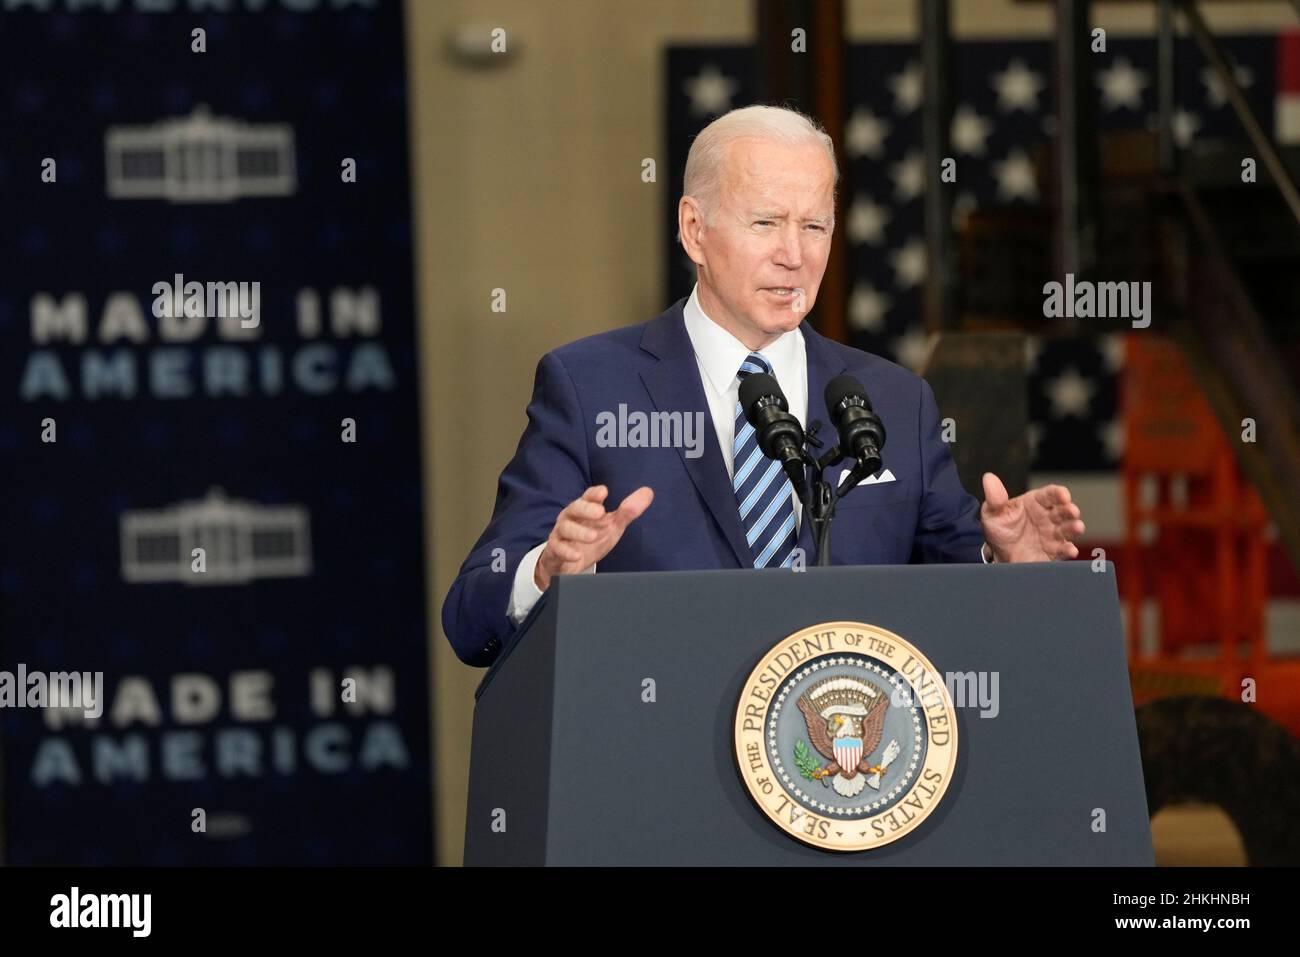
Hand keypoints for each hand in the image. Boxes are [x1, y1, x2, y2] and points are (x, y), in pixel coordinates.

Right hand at [534, 485, 653, 590]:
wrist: (569, 563)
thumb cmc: (590, 538)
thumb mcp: (611, 526)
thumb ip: (628, 511)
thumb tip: (648, 492)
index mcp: (585, 509)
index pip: (588, 497)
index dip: (594, 494)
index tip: (603, 492)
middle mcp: (571, 518)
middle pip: (574, 508)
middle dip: (586, 509)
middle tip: (600, 513)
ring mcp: (561, 534)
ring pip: (565, 528)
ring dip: (579, 532)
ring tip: (593, 536)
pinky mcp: (555, 550)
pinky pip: (557, 549)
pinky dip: (566, 552)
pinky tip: (577, 555)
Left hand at [980, 472, 1084, 562]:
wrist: (997, 554)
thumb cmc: (1000, 529)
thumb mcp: (993, 512)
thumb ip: (994, 498)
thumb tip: (988, 478)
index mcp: (1036, 502)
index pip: (1050, 494)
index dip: (1058, 493)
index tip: (1063, 494)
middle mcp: (1048, 517)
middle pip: (1063, 511)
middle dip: (1070, 510)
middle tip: (1072, 510)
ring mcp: (1052, 534)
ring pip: (1068, 529)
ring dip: (1074, 527)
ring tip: (1077, 527)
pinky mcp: (1053, 552)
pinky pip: (1063, 550)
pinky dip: (1068, 550)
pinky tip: (1071, 550)